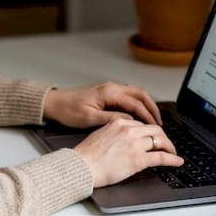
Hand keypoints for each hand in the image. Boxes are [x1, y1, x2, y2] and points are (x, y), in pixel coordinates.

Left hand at [43, 82, 161, 127]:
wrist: (55, 103)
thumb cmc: (68, 110)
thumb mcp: (89, 118)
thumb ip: (111, 118)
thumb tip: (130, 121)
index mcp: (109, 92)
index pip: (135, 103)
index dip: (147, 115)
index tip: (155, 127)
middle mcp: (112, 88)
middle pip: (141, 94)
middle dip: (152, 108)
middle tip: (160, 123)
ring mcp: (111, 90)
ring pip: (136, 94)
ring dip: (147, 105)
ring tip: (153, 120)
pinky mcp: (108, 94)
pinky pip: (129, 97)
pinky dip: (138, 105)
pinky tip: (140, 116)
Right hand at [74, 119, 183, 187]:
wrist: (82, 166)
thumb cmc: (86, 155)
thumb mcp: (100, 135)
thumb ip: (114, 133)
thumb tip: (122, 139)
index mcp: (119, 122)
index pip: (141, 124)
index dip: (149, 132)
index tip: (152, 137)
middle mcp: (129, 130)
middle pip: (154, 129)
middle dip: (163, 137)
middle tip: (166, 144)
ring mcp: (135, 144)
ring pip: (160, 141)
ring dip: (169, 147)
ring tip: (173, 153)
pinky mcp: (139, 159)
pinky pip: (161, 157)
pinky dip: (172, 159)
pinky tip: (177, 161)